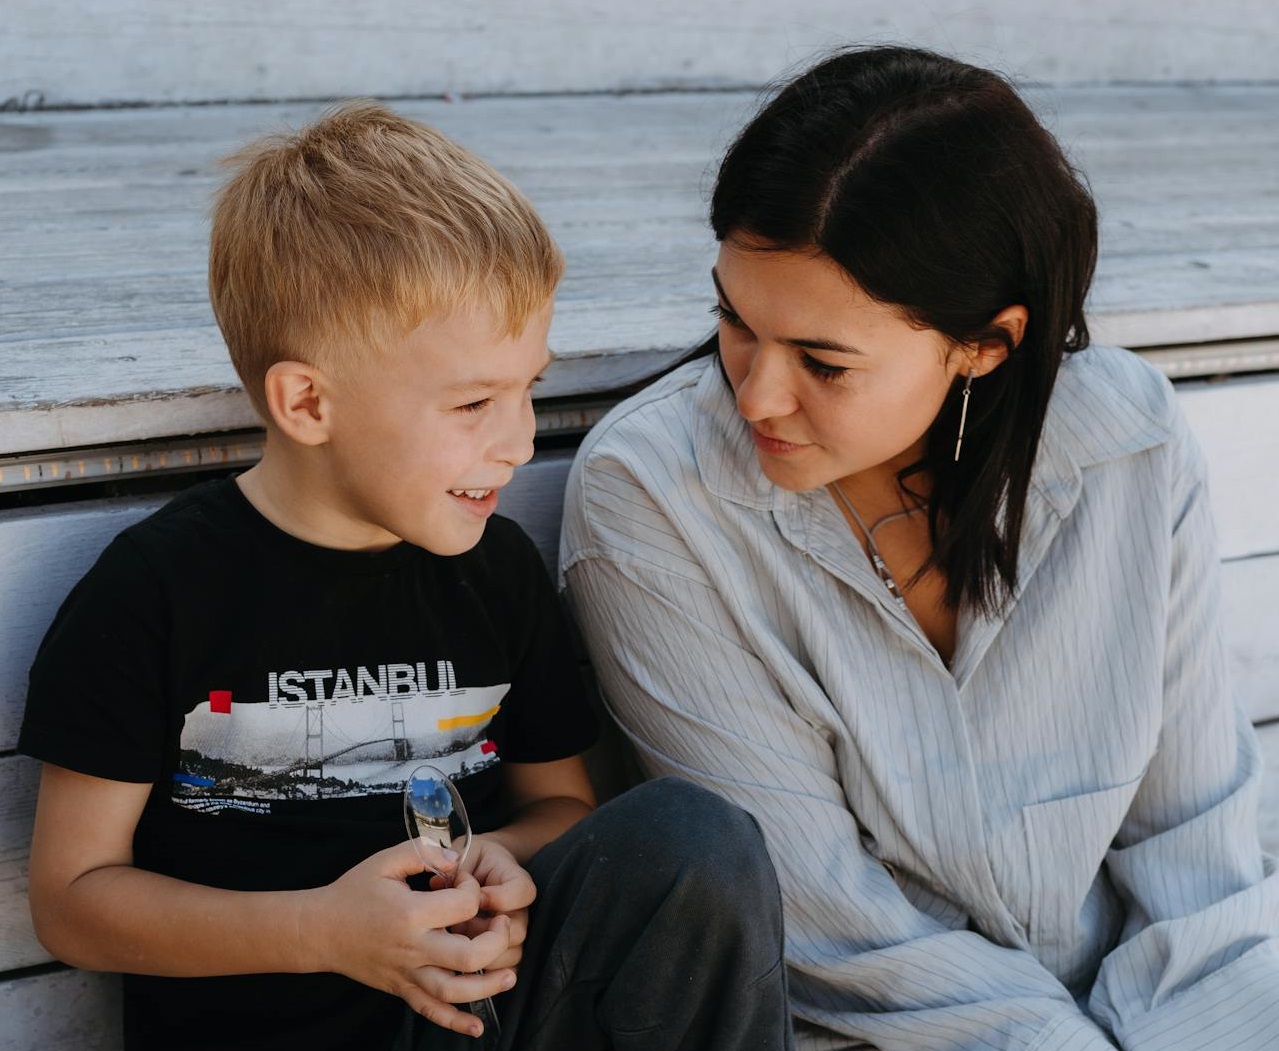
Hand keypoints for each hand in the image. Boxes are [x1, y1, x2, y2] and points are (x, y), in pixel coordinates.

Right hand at [302, 840, 516, 1037]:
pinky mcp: (401, 989)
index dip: (474, 890)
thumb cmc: (353, 892)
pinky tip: (477, 1027)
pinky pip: (431, 1012)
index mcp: (410, 914)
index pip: (463, 907)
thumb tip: (455, 859)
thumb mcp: (385, 860)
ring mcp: (406, 974)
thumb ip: (423, 851)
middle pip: (468, 956)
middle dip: (496, 942)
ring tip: (510, 975)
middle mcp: (412, 948)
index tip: (464, 882)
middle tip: (504, 926)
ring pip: (454, 991)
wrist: (319, 930)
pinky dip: (455, 1022)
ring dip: (488, 986)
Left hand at [444, 835, 535, 972]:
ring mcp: (514, 934)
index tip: (475, 895)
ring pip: (510, 956)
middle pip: (516, 931)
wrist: (476, 871)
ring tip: (456, 940)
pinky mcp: (505, 953)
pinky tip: (459, 959)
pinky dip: (484, 972)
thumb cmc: (468, 863)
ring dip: (480, 954)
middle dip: (481, 932)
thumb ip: (454, 864)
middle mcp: (521, 910)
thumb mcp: (463, 854)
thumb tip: (438, 883)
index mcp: (514, 880)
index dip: (498, 897)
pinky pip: (504, 972)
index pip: (522, 892)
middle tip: (458, 924)